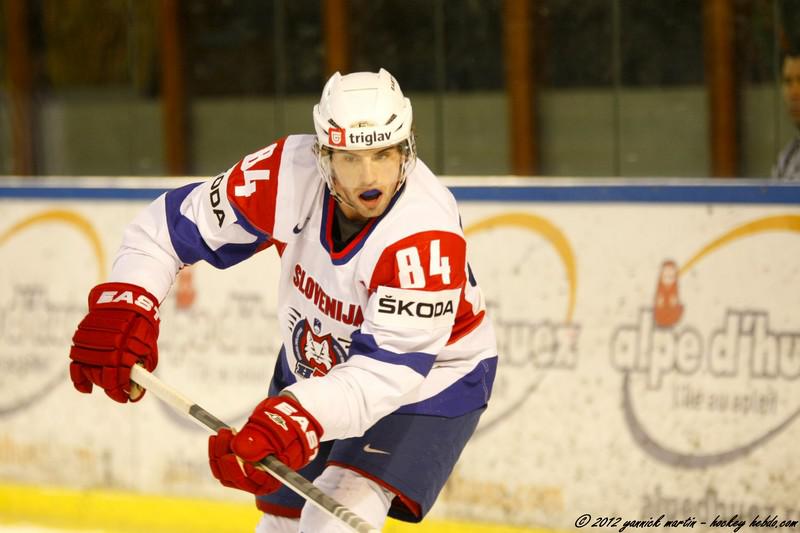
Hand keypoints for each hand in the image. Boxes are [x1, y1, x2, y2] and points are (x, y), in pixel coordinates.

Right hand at [69, 282, 159, 402]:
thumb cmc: (141, 325)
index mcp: (126, 348)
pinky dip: (79, 377)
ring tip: (106, 382)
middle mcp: (106, 345)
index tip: (126, 398)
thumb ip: (143, 365)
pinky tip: (86, 388)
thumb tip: (138, 388)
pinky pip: (76, 362)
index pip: (119, 378)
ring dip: (98, 380)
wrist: (127, 298)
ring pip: (89, 370)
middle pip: (103, 377)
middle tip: (118, 391)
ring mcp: (91, 340)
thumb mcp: (148, 344)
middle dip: (111, 388)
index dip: (121, 392)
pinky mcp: (81, 336)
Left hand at [208, 395, 322, 494]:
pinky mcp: (232, 468)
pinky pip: (218, 466)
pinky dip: (215, 451)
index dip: (253, 475)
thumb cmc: (284, 432)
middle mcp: (256, 483)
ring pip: (224, 472)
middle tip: (226, 435)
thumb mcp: (277, 433)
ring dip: (218, 452)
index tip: (245, 460)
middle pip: (237, 478)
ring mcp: (242, 476)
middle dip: (228, 456)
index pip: (261, 483)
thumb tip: (239, 450)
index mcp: (272, 480)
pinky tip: (217, 436)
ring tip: (223, 432)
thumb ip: (260, 442)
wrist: (280, 426)